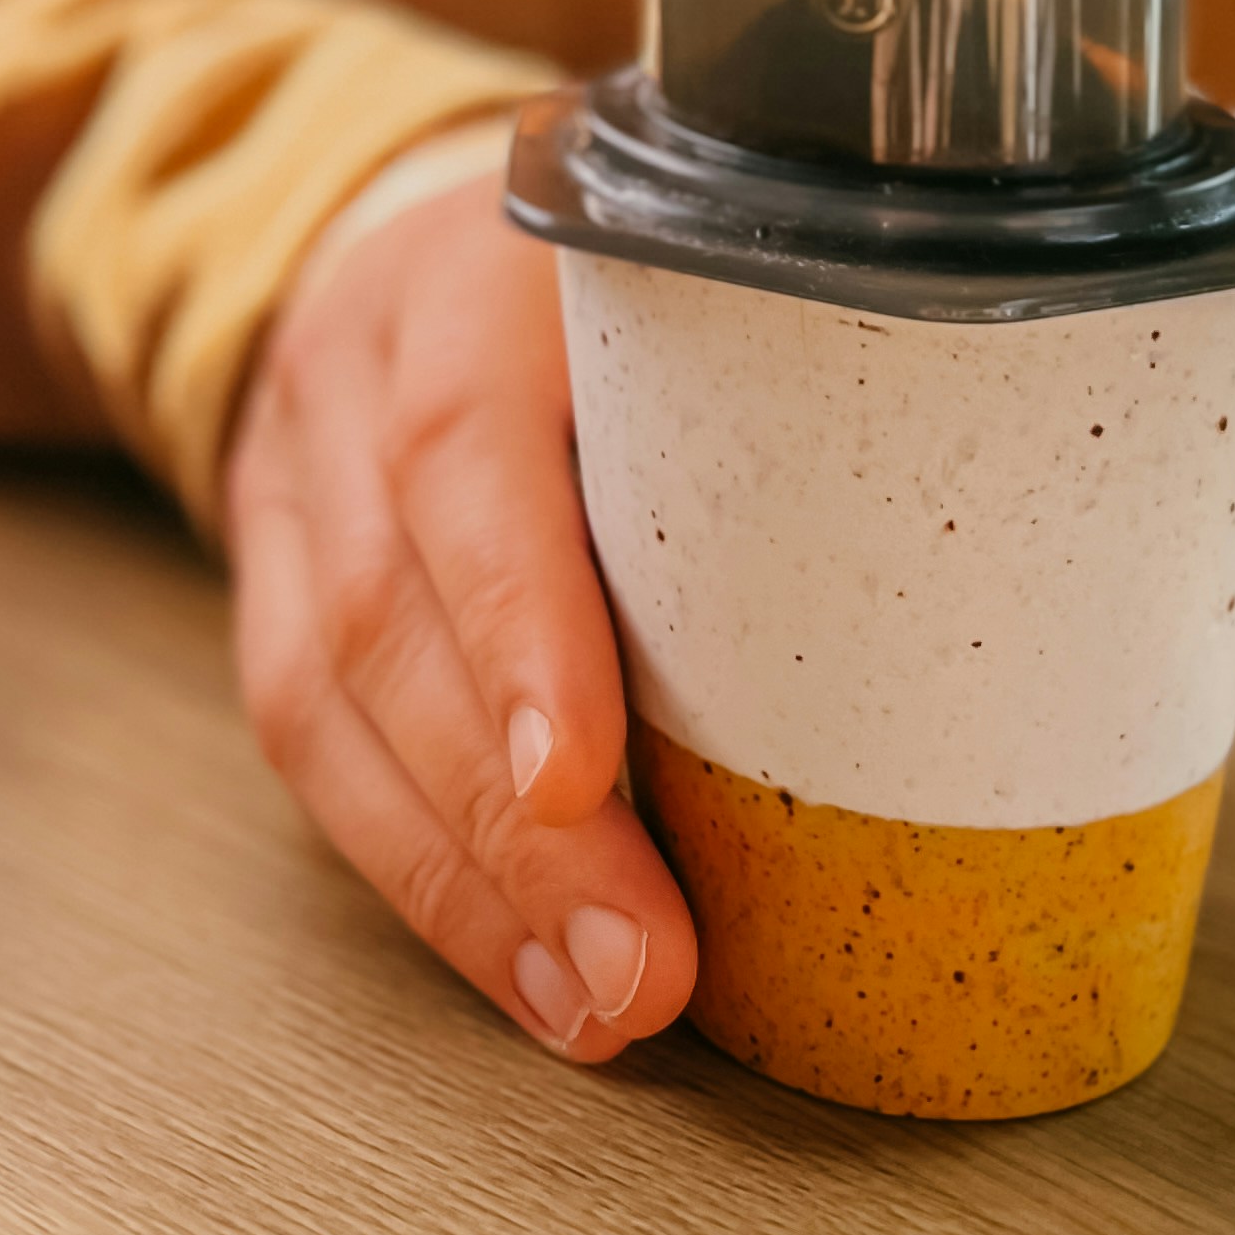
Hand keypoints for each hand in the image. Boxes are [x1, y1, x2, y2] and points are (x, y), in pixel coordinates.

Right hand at [225, 172, 696, 1061]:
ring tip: (587, 1002)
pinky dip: (416, 870)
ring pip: (326, 698)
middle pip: (393, 608)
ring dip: (461, 879)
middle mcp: (351, 367)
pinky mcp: (270, 580)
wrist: (416, 233)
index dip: (515, 620)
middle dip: (511, 824)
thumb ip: (784, 378)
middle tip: (640, 965)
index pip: (462, 443)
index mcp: (464, 274)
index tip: (581, 778)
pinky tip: (515, 963)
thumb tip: (965, 580)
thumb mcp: (688, 271)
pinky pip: (311, 740)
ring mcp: (288, 477)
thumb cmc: (600, 281)